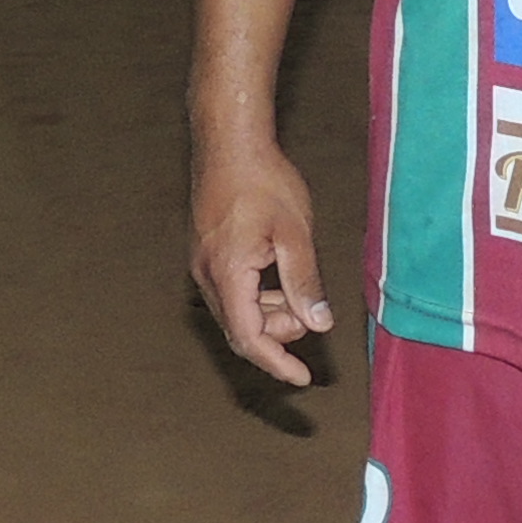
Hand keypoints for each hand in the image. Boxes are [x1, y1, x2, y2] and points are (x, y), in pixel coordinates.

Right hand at [192, 135, 340, 385]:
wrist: (229, 143)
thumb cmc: (263, 181)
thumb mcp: (295, 233)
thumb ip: (305, 282)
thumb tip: (318, 324)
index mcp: (228, 274)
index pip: (249, 337)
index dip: (276, 363)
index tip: (303, 379)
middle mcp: (207, 276)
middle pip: (240, 330)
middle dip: (278, 336)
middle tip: (310, 316)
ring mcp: (203, 265)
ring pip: (235, 313)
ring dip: (269, 316)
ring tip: (300, 295)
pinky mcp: (207, 255)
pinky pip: (231, 294)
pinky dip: (257, 299)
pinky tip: (280, 281)